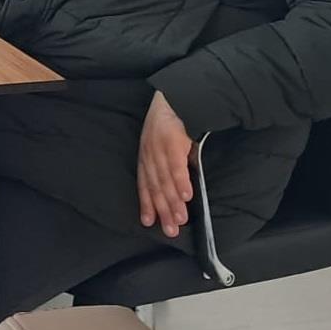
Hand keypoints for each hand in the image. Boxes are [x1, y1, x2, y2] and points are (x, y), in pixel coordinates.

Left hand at [137, 90, 194, 237]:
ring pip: (166, 181)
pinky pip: (177, 167)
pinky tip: (187, 197)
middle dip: (162, 210)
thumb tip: (180, 192)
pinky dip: (181, 183)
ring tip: (180, 219)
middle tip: (170, 230)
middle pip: (156, 187)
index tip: (147, 222)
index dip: (146, 204)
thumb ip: (170, 168)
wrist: (176, 98)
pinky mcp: (172, 143)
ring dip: (174, 202)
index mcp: (145, 157)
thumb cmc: (171, 125)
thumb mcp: (165, 147)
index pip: (144, 184)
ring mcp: (159, 149)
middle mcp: (149, 155)